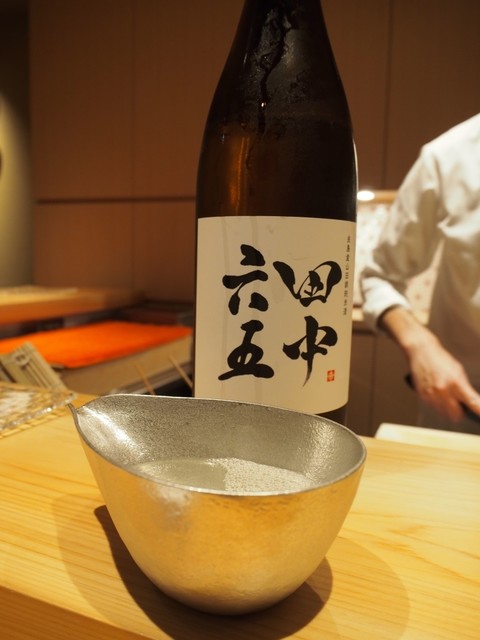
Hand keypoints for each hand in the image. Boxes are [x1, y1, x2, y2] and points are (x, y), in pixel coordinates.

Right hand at [379, 305, 479, 423]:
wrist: (421, 352)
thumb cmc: (440, 359)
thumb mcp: (458, 370)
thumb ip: (464, 387)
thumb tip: (470, 401)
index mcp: (456, 382)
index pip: (472, 402)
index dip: (479, 410)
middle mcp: (444, 390)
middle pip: (456, 415)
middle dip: (460, 413)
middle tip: (460, 406)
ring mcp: (432, 394)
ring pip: (444, 414)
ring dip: (447, 410)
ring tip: (446, 397)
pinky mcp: (422, 396)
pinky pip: (433, 408)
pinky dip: (437, 405)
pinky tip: (437, 394)